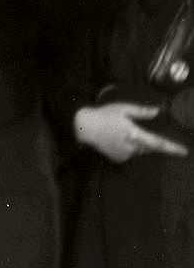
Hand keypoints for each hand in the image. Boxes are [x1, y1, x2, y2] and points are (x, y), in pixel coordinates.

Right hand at [73, 101, 187, 162]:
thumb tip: (157, 112)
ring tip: (122, 131)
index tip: (184, 151)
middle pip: (149, 146)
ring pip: (139, 150)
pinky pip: (130, 153)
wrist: (84, 128)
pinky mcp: (118, 159)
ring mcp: (124, 154)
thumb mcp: (123, 108)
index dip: (172, 148)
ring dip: (137, 142)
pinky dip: (128, 147)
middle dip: (149, 140)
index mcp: (134, 134)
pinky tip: (117, 138)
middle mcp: (131, 147)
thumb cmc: (104, 115)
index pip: (158, 143)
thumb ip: (142, 112)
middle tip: (135, 130)